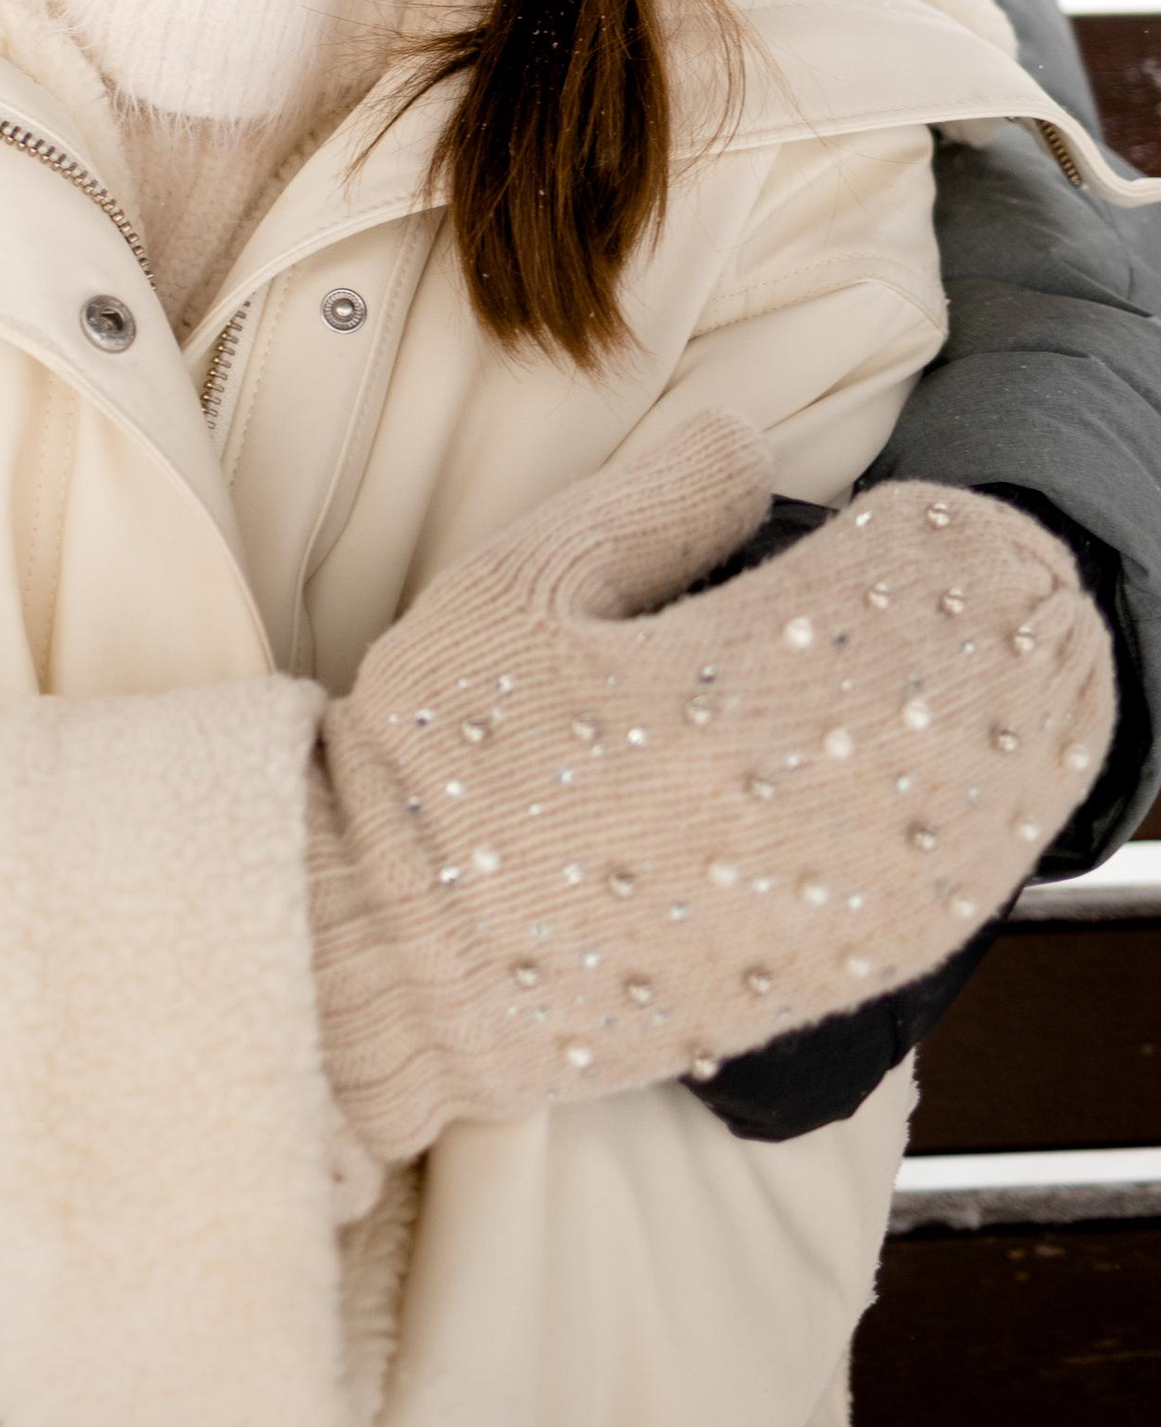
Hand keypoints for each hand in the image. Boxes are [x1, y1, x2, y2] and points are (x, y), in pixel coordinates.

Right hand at [305, 412, 1114, 1163]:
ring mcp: (804, 911)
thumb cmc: (436, 758)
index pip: (885, 599)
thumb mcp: (513, 589)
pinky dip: (988, 843)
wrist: (385, 952)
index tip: (940, 509)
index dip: (935, 548)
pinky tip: (1003, 806)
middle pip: (952, 701)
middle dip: (993, 630)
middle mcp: (787, 809)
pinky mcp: (799, 986)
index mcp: (714, 693)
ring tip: (1040, 669)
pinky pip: (937, 911)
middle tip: (1016, 576)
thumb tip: (747, 439)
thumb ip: (648, 507)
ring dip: (1021, 733)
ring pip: (968, 811)